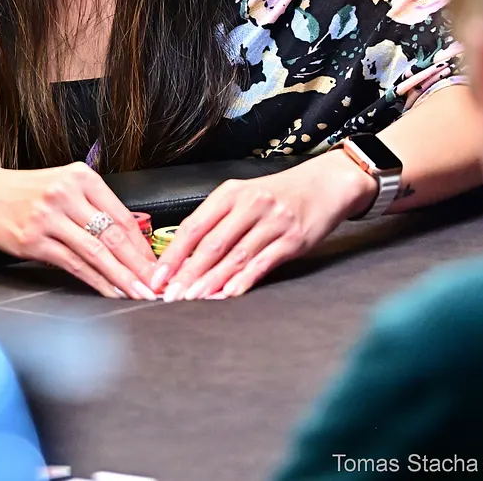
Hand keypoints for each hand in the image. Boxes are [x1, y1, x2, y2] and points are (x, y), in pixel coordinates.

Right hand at [0, 162, 158, 299]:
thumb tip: (129, 241)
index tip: (158, 265)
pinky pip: (73, 265)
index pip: (122, 216)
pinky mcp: (34, 240)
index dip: (143, 245)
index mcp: (81, 177)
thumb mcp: (62, 185)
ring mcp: (49, 217)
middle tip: (158, 285)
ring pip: (96, 253)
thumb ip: (93, 206)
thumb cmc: (25, 193)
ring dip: (122, 278)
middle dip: (139, 265)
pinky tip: (108, 292)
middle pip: (113, 235)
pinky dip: (95, 281)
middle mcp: (66, 193)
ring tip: (139, 294)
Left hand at [149, 151, 374, 300]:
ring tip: (193, 298)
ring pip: (235, 256)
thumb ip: (217, 222)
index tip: (158, 277)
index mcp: (231, 193)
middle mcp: (250, 204)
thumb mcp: (244, 196)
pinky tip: (229, 293)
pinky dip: (244, 280)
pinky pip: (263, 263)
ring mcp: (273, 222)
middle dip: (188, 273)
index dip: (173, 254)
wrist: (325, 184)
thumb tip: (184, 258)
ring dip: (211, 281)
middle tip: (170, 295)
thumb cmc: (278, 194)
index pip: (194, 226)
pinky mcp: (294, 239)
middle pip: (212, 244)